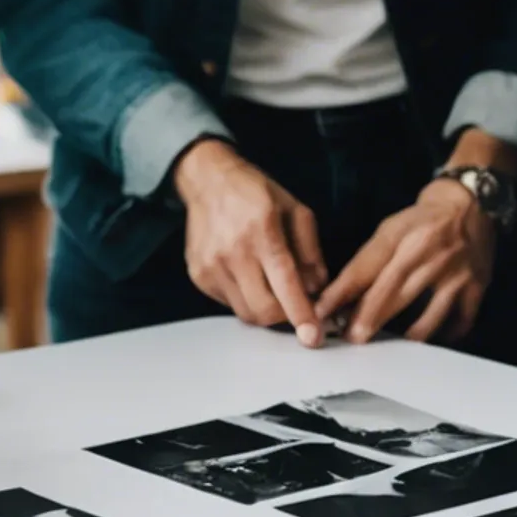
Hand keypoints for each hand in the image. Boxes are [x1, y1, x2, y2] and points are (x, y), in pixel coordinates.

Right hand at [174, 139, 329, 344]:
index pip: (284, 281)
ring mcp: (212, 266)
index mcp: (263, 231)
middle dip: (284, 317)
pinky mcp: (198, 275)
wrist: (207, 180)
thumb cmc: (256, 192)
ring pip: (245, 311)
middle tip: (296, 306)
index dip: (300, 313)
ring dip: (265, 309)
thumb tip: (318, 288)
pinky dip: (245, 298)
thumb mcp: (295, 209)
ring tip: (272, 288)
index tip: (312, 337)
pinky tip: (249, 277)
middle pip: (263, 309)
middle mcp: (234, 252)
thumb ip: (310, 250)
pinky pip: (228, 303)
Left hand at [314, 178, 496, 344]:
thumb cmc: (421, 221)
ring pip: (428, 312)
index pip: (367, 267)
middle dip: (370, 317)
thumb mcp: (391, 229)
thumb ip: (370, 261)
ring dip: (407, 334)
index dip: (343, 292)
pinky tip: (431, 343)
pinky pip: (460, 319)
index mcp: (402, 235)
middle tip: (352, 338)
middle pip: (395, 290)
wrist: (470, 204)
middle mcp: (428, 253)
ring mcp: (456, 272)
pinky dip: (445, 334)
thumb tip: (344, 299)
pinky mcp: (477, 286)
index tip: (323, 313)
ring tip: (391, 348)